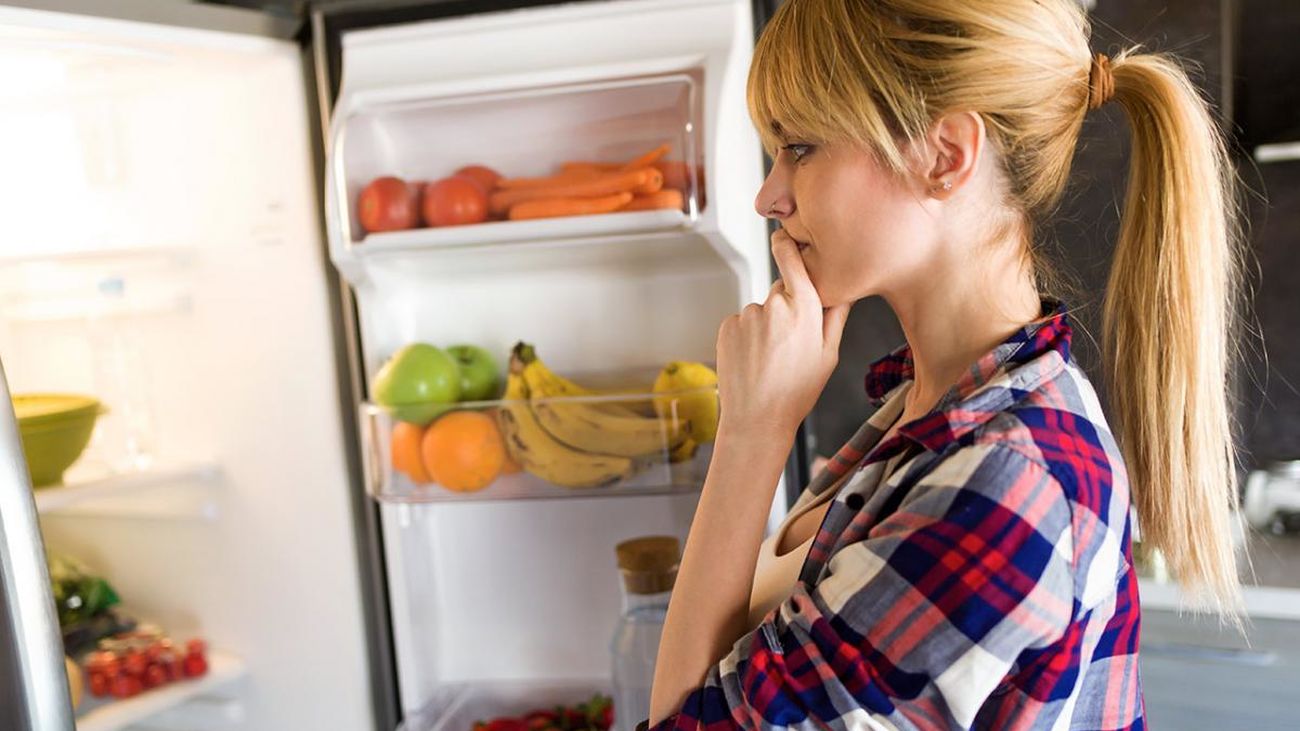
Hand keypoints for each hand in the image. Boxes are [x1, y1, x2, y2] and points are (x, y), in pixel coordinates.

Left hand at [715, 228, 851, 439]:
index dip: (787, 245)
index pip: (793, 261)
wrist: (756, 418)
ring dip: (766, 326)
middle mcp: (774, 306)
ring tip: (770, 358)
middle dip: (787, 308)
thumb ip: (837, 315)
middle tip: (790, 343)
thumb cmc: (797, 391)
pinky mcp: (728, 326)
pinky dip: (747, 336)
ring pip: (761, 310)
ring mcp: (747, 315)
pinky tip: (754, 360)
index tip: (783, 234)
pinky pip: (742, 323)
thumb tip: (847, 286)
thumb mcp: (829, 355)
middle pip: (782, 291)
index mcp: (805, 310)